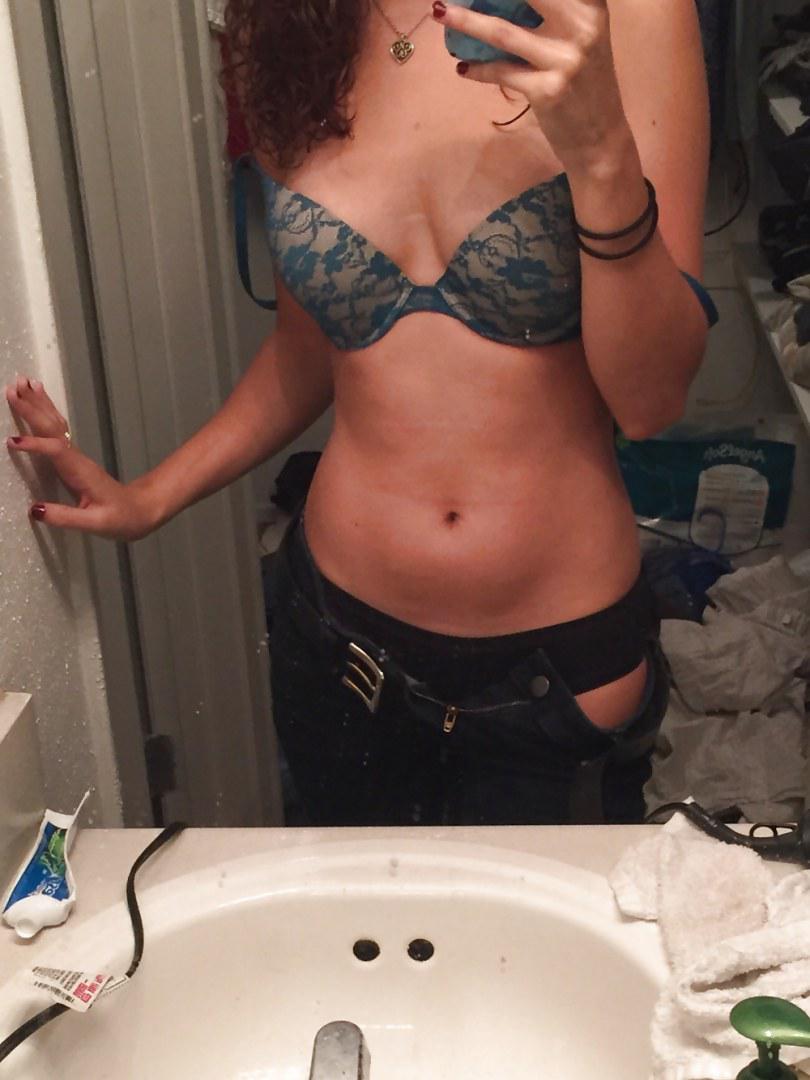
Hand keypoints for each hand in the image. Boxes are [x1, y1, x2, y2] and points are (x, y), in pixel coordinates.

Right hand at [5, 375, 157, 539]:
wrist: (139, 509)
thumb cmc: (120, 517)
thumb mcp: (94, 523)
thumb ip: (65, 517)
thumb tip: (34, 510)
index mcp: (80, 472)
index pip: (56, 451)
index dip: (36, 445)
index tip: (12, 441)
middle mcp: (76, 458)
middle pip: (52, 428)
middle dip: (32, 409)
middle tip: (12, 389)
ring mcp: (74, 456)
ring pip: (54, 424)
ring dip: (37, 404)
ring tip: (20, 383)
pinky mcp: (72, 457)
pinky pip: (56, 429)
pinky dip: (45, 412)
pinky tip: (38, 399)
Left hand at [433, 0, 631, 172]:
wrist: (601, 140)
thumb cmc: (586, 84)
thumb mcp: (583, 38)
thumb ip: (557, 12)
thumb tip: (498, 1)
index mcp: (592, 6)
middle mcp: (583, 27)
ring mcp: (564, 60)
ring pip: (503, 32)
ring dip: (464, 20)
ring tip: (439, 12)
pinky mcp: (546, 92)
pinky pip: (501, 73)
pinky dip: (477, 70)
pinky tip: (463, 68)